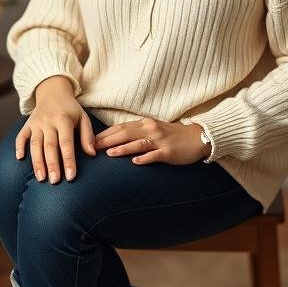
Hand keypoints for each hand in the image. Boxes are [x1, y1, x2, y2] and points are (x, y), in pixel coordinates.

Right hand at [16, 75, 96, 182]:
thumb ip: (87, 136)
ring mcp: (36, 123)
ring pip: (35, 144)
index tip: (70, 176)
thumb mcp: (83, 118)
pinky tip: (20, 158)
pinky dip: (19, 146)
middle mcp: (48, 121)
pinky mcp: (27, 124)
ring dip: (37, 162)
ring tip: (40, 178)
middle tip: (54, 181)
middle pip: (49, 146)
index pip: (66, 143)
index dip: (68, 160)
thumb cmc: (70, 109)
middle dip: (52, 165)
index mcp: (63, 119)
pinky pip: (21, 136)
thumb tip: (91, 154)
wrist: (52, 91)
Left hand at [94, 118, 208, 165]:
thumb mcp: (152, 129)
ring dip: (123, 148)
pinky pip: (155, 154)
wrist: (197, 137)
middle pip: (125, 133)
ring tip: (109, 153)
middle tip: (91, 147)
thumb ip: (135, 132)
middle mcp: (150, 129)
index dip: (104, 133)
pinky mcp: (169, 152)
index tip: (89, 140)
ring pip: (138, 143)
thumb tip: (114, 139)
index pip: (120, 127)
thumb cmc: (171, 135)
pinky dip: (144, 158)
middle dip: (107, 140)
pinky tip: (135, 162)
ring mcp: (160, 140)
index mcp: (144, 124)